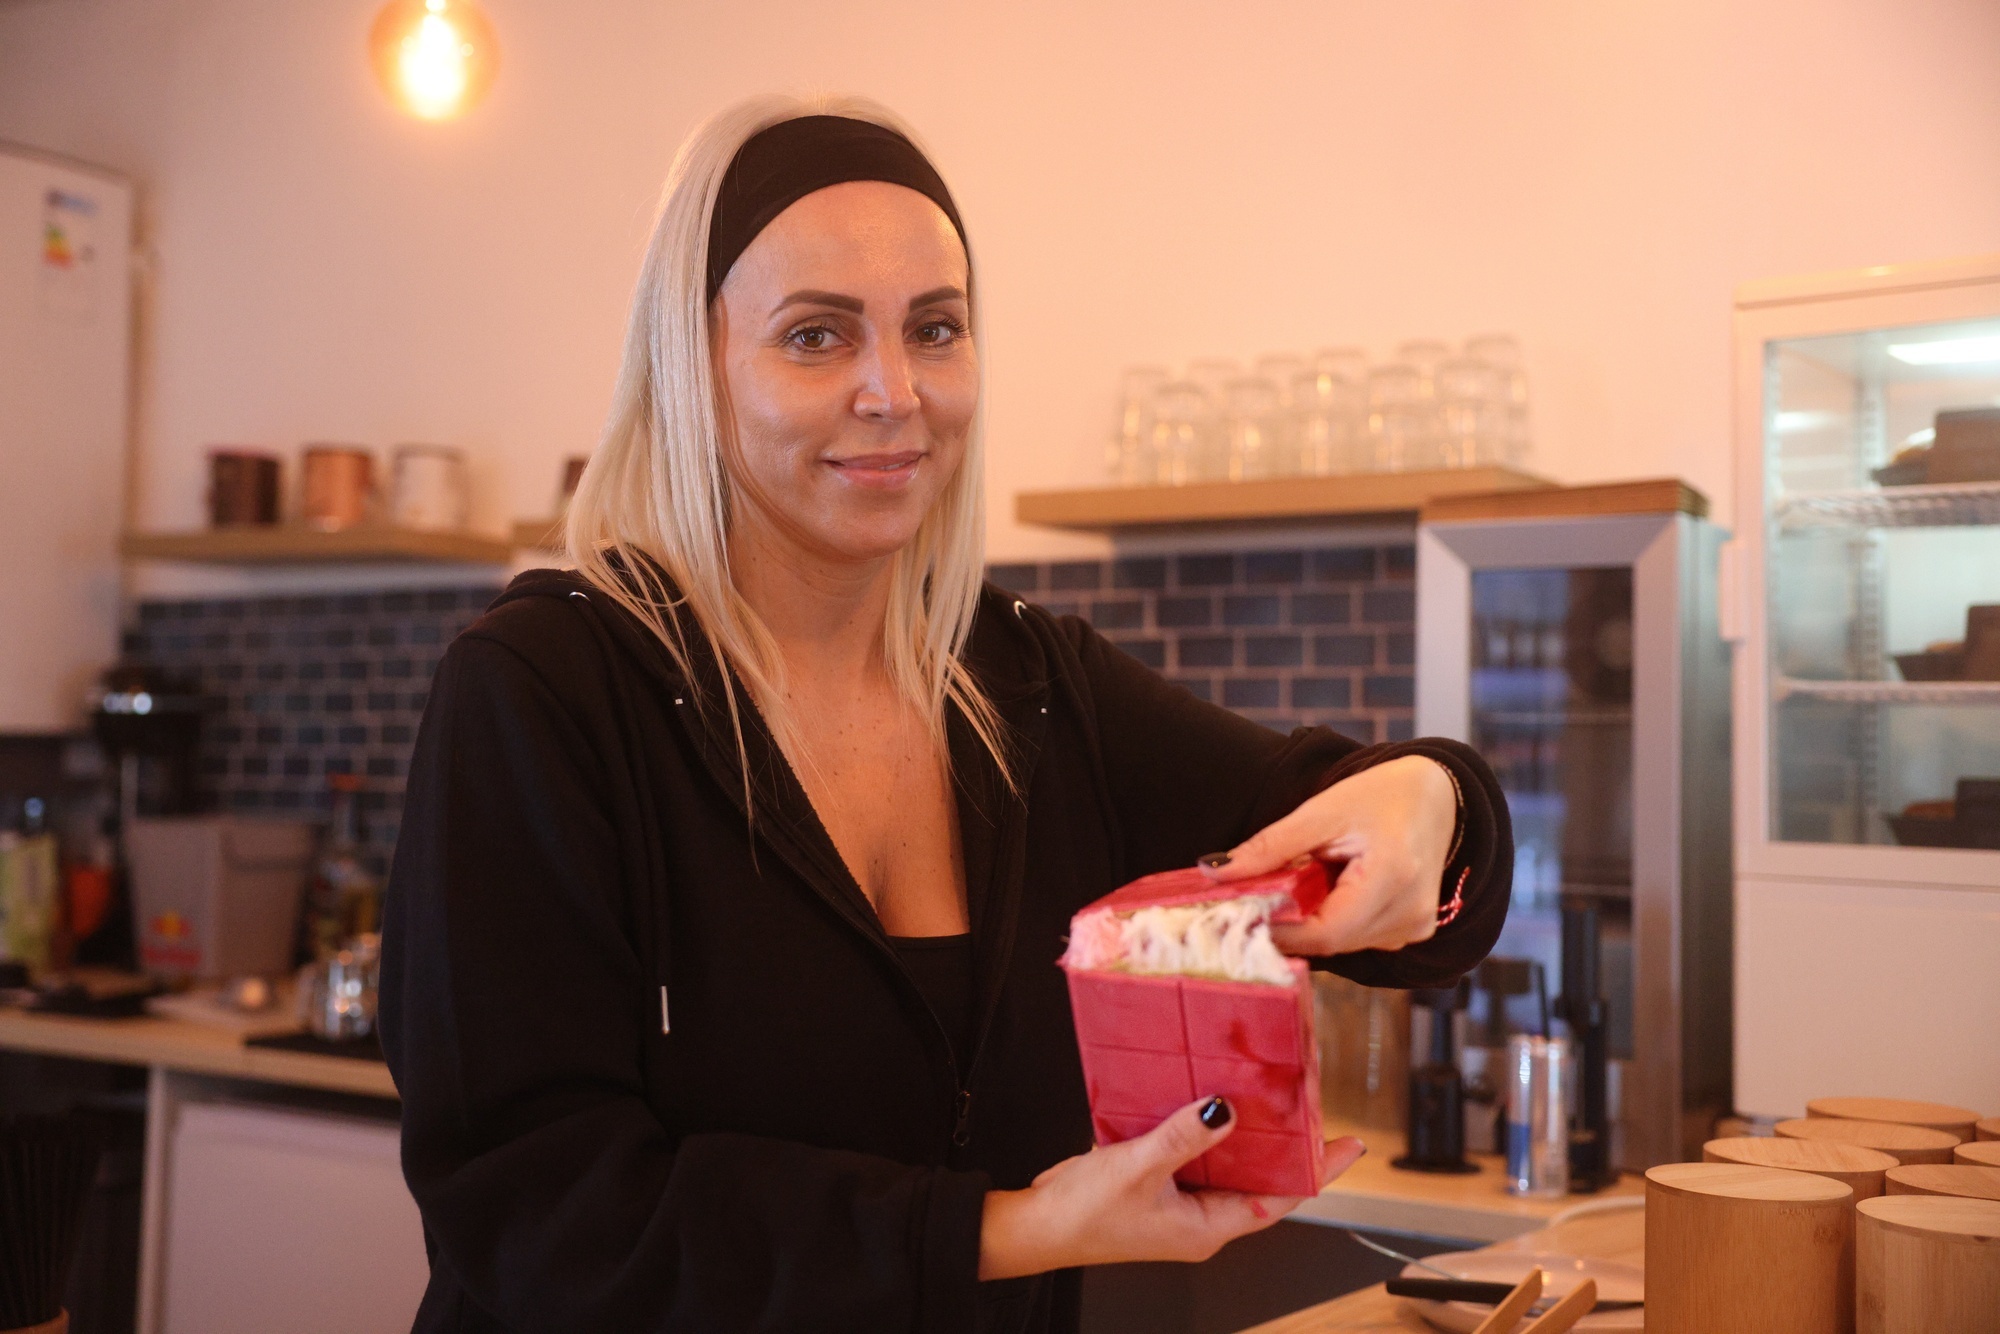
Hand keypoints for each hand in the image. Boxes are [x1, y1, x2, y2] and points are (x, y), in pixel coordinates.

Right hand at [978, 1097, 1365, 1278]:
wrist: (1036, 1226)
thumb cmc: (1083, 1214)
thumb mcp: (1139, 1168)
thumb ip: (1185, 1137)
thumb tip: (1227, 1110)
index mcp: (1207, 1228)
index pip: (1280, 1198)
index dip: (1317, 1170)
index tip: (1349, 1144)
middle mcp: (1200, 1220)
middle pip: (1260, 1180)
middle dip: (1287, 1146)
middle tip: (1312, 1107)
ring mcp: (1180, 1204)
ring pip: (1228, 1165)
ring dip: (1246, 1134)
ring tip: (1270, 1097)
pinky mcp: (1159, 1187)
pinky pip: (1196, 1156)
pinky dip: (1207, 1129)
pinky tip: (1209, 1100)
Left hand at [1201, 755, 1454, 956]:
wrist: (1437, 795)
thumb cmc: (1381, 796)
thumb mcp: (1321, 812)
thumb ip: (1270, 846)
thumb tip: (1215, 871)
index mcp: (1393, 877)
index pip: (1325, 931)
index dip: (1279, 930)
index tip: (1241, 914)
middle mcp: (1412, 912)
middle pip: (1332, 942)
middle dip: (1291, 925)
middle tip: (1259, 898)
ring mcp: (1417, 927)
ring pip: (1344, 945)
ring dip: (1314, 922)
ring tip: (1306, 882)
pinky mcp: (1414, 931)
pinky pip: (1360, 939)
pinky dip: (1336, 921)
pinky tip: (1332, 891)